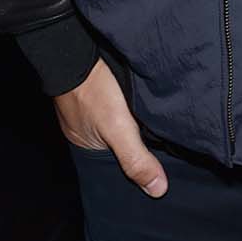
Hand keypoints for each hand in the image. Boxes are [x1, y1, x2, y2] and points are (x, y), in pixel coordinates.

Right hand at [52, 58, 167, 196]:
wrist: (72, 50)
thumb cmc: (90, 90)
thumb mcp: (117, 128)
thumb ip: (135, 158)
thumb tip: (159, 190)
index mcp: (88, 150)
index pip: (117, 170)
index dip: (136, 172)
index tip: (160, 175)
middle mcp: (89, 133)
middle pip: (120, 149)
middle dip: (140, 151)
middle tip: (169, 152)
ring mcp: (92, 112)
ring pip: (121, 128)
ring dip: (137, 129)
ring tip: (163, 131)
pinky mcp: (99, 93)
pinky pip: (119, 109)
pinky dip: (131, 111)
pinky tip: (145, 108)